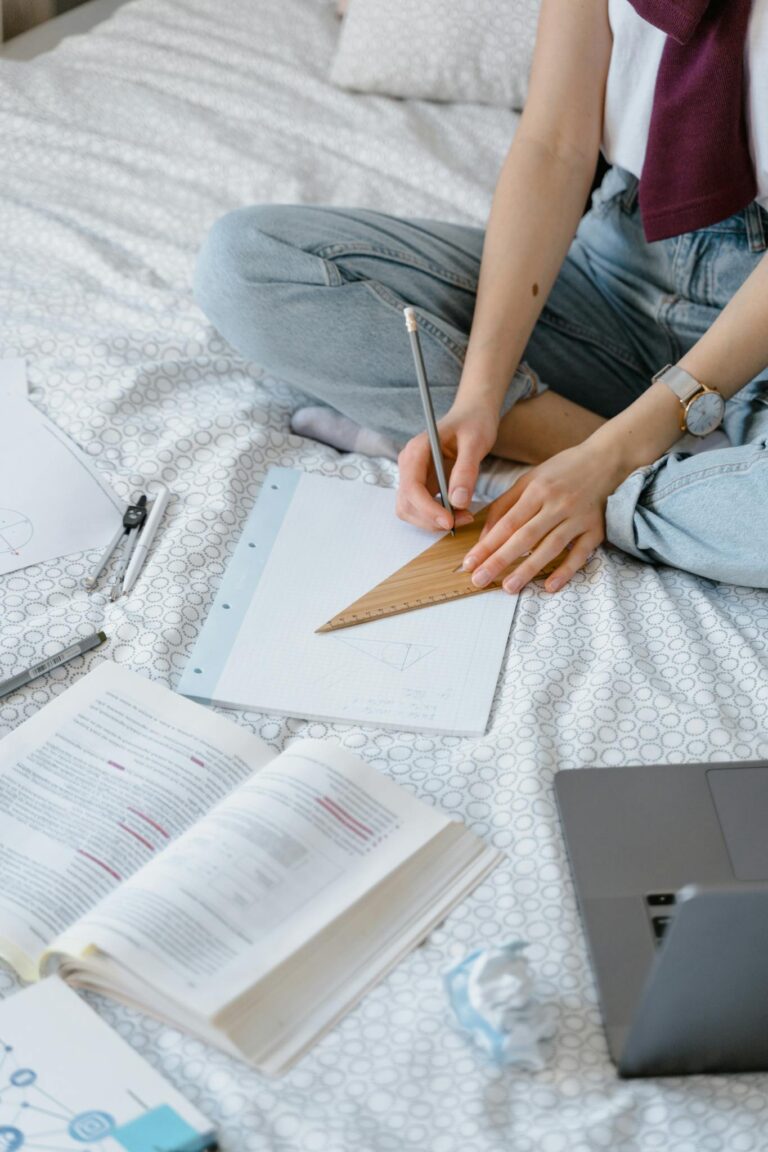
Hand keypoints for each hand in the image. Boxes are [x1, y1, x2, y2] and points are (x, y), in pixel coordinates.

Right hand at [396, 402, 499, 529]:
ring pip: (410, 511)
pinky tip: (458, 513)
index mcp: (416, 450)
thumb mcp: (476, 442)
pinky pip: (421, 509)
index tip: (450, 521)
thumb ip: (466, 471)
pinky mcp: (421, 485)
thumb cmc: (474, 422)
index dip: (428, 509)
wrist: (472, 414)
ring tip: (463, 517)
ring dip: (432, 522)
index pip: (411, 487)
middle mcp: (408, 464)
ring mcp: (412, 475)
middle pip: (407, 504)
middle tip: (464, 519)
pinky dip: (436, 517)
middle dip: (432, 518)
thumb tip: (458, 502)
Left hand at [462, 436, 628, 593]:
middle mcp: (557, 504)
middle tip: (479, 579)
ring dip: (529, 569)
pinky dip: (566, 570)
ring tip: (508, 587)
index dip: (487, 544)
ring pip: (550, 547)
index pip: (507, 522)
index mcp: (537, 489)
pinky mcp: (596, 529)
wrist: (608, 459)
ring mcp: (578, 518)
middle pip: (525, 537)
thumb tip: (484, 534)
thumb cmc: (563, 470)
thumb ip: (505, 505)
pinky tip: (550, 586)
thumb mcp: (530, 478)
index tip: (469, 562)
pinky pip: (580, 554)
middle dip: (500, 560)